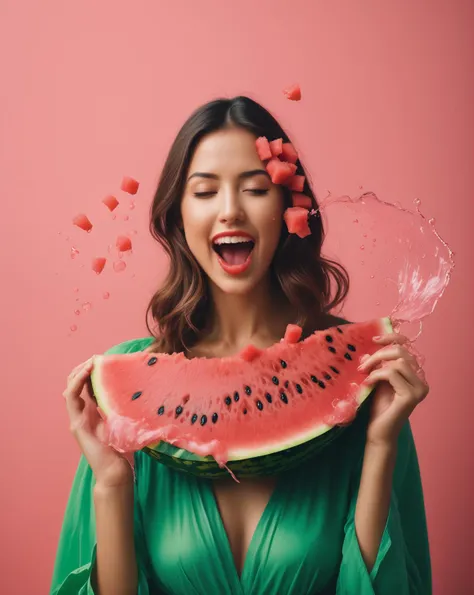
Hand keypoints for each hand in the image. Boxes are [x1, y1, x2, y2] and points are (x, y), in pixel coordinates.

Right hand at [63, 357, 133, 488]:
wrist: (116, 471)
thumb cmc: (124, 448)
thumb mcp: (125, 419)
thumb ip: (124, 405)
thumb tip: (140, 387)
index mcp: (93, 411)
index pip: (87, 385)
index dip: (92, 371)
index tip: (104, 360)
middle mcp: (83, 413)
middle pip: (76, 384)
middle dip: (84, 368)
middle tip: (97, 358)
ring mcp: (77, 418)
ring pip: (71, 387)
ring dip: (79, 371)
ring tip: (91, 361)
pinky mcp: (77, 423)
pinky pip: (71, 398)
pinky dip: (76, 382)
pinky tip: (86, 372)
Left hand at [358, 332, 428, 446]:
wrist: (379, 432)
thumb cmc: (379, 408)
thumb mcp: (378, 380)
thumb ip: (378, 365)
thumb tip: (369, 348)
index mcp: (416, 375)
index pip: (408, 347)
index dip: (392, 338)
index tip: (374, 340)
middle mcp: (422, 381)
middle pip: (402, 352)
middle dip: (379, 354)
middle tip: (363, 365)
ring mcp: (419, 389)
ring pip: (398, 361)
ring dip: (376, 365)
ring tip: (364, 375)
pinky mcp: (411, 396)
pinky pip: (391, 373)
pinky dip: (376, 375)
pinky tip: (368, 383)